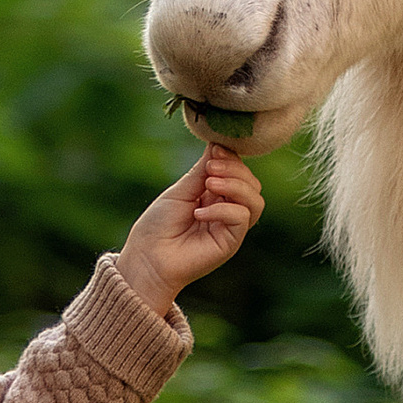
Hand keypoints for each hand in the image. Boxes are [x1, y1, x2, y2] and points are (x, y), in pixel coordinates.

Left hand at [120, 145, 262, 318]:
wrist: (147, 257)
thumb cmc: (159, 225)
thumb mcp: (181, 190)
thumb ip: (201, 171)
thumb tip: (217, 144)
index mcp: (215, 195)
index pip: (239, 171)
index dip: (232, 158)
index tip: (214, 150)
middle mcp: (227, 209)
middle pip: (252, 184)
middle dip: (235, 169)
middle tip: (210, 169)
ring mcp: (230, 227)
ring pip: (255, 201)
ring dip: (235, 186)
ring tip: (210, 184)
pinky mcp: (230, 243)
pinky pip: (241, 218)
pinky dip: (223, 209)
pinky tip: (199, 212)